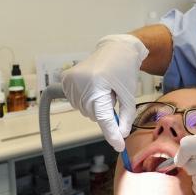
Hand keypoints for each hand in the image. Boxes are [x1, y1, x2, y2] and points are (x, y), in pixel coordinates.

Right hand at [62, 34, 147, 150]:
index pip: (103, 116)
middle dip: (105, 110)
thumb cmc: (125, 70)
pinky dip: (87, 100)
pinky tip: (94, 87)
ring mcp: (69, 80)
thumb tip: (121, 136)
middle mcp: (79, 81)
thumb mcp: (130, 94)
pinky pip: (76, 102)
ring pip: (85, 111)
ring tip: (103, 88)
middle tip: (112, 93)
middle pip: (94, 115)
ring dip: (96, 105)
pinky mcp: (65, 79)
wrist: (116, 49)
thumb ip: (126, 116)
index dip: (112, 133)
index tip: (119, 145)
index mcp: (97, 83)